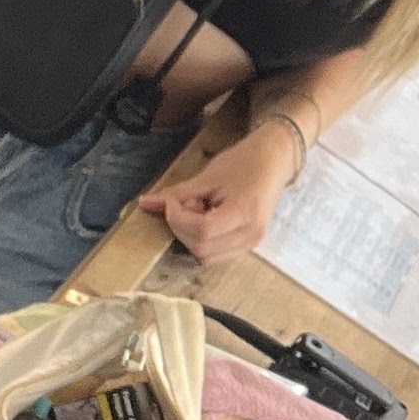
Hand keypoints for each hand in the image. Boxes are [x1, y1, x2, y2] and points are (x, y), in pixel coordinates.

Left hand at [140, 124, 297, 264]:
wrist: (274, 162)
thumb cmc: (244, 162)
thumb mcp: (208, 176)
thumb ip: (177, 193)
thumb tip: (143, 203)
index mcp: (245, 214)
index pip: (202, 231)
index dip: (179, 218)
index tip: (173, 201)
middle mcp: (250, 236)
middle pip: (202, 250)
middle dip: (182, 229)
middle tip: (185, 205)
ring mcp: (252, 244)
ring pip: (207, 258)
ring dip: (191, 238)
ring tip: (198, 213)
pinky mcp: (248, 246)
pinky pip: (216, 255)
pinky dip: (202, 242)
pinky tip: (206, 220)